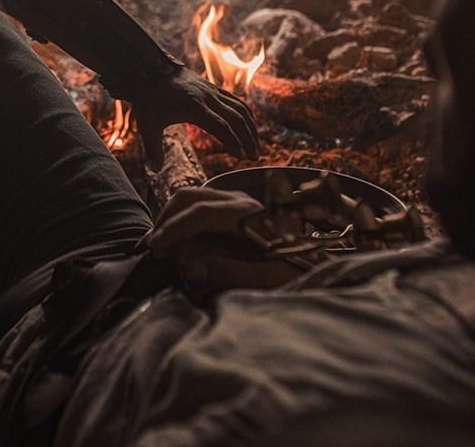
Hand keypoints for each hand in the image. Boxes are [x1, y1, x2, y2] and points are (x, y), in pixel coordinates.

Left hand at [129, 67, 258, 169]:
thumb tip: (154, 171)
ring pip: (239, 108)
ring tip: (255, 144)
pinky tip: (250, 124)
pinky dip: (245, 112)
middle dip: (248, 138)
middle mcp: (207, 98)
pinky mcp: (211, 88)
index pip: (221, 127)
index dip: (233, 142)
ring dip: (250, 126)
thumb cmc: (148, 99)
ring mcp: (211, 91)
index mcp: (194, 108)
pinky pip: (235, 99)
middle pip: (236, 118)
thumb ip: (153, 149)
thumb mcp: (148, 125)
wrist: (149, 70)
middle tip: (254, 157)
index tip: (242, 156)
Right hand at [142, 186, 303, 295]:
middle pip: (189, 198)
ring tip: (165, 250)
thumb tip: (189, 267)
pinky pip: (199, 208)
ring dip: (173, 220)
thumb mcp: (268, 277)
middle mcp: (240, 202)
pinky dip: (183, 223)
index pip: (199, 213)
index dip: (174, 229)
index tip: (155, 248)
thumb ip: (229, 272)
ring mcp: (236, 203)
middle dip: (167, 221)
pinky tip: (179, 244)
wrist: (319, 262)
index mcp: (248, 214)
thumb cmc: (296, 270)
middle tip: (157, 252)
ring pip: (191, 200)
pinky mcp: (234, 211)